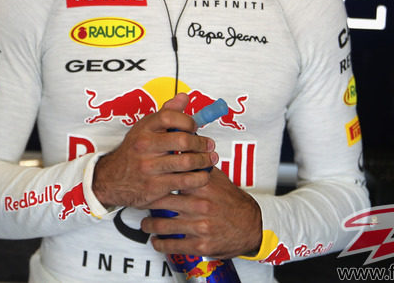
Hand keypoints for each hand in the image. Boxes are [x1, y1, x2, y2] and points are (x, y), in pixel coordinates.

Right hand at [92, 93, 217, 208]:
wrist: (112, 179)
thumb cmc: (132, 151)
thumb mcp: (144, 128)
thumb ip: (166, 112)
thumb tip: (184, 97)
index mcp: (143, 129)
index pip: (169, 117)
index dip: (187, 121)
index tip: (194, 126)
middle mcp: (145, 146)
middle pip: (182, 140)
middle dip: (202, 143)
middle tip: (209, 145)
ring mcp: (149, 167)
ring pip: (187, 162)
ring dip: (205, 161)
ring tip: (209, 159)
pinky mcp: (155, 187)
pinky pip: (185, 182)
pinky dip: (199, 178)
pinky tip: (202, 175)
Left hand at [141, 166, 261, 258]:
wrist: (252, 225)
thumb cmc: (232, 201)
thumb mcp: (217, 178)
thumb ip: (198, 165)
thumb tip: (181, 146)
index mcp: (201, 186)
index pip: (170, 178)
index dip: (154, 179)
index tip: (144, 179)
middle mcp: (200, 205)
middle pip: (162, 201)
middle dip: (148, 203)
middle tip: (141, 202)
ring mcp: (200, 226)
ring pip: (163, 225)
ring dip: (150, 225)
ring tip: (145, 224)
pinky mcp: (201, 245)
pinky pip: (174, 245)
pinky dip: (161, 244)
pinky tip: (156, 241)